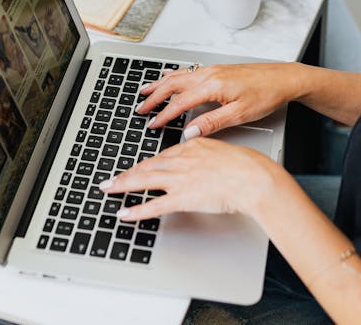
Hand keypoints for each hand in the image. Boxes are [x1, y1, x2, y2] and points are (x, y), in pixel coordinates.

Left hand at [100, 137, 273, 220]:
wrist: (251, 177)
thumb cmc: (245, 165)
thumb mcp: (222, 150)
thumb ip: (207, 154)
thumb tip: (205, 159)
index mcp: (192, 146)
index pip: (162, 156)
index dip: (146, 164)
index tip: (136, 168)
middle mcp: (182, 160)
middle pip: (147, 166)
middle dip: (127, 173)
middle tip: (111, 179)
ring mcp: (180, 178)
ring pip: (145, 180)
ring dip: (123, 185)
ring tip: (109, 189)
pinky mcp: (182, 198)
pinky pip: (154, 205)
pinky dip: (137, 210)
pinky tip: (125, 214)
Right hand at [136, 61, 303, 135]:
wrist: (284, 78)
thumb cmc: (266, 95)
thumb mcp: (240, 114)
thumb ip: (212, 123)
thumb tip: (190, 133)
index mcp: (213, 86)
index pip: (180, 102)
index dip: (164, 115)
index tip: (152, 123)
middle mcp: (210, 74)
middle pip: (174, 84)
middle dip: (155, 97)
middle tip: (140, 107)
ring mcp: (213, 70)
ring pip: (179, 75)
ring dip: (161, 84)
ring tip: (146, 90)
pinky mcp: (218, 69)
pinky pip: (189, 71)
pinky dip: (174, 75)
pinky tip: (170, 77)